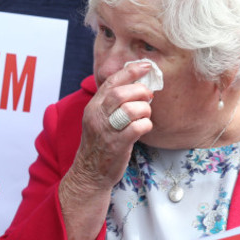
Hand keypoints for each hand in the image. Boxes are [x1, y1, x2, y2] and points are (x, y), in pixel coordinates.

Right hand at [73, 61, 154, 188]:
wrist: (90, 173)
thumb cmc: (101, 144)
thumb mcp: (100, 120)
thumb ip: (113, 104)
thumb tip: (137, 86)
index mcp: (93, 107)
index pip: (111, 82)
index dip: (130, 71)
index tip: (146, 66)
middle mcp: (97, 116)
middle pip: (119, 94)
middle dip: (140, 91)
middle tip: (149, 96)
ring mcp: (106, 131)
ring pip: (129, 109)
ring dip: (144, 109)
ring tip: (145, 115)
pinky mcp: (117, 145)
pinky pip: (137, 128)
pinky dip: (146, 125)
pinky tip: (145, 128)